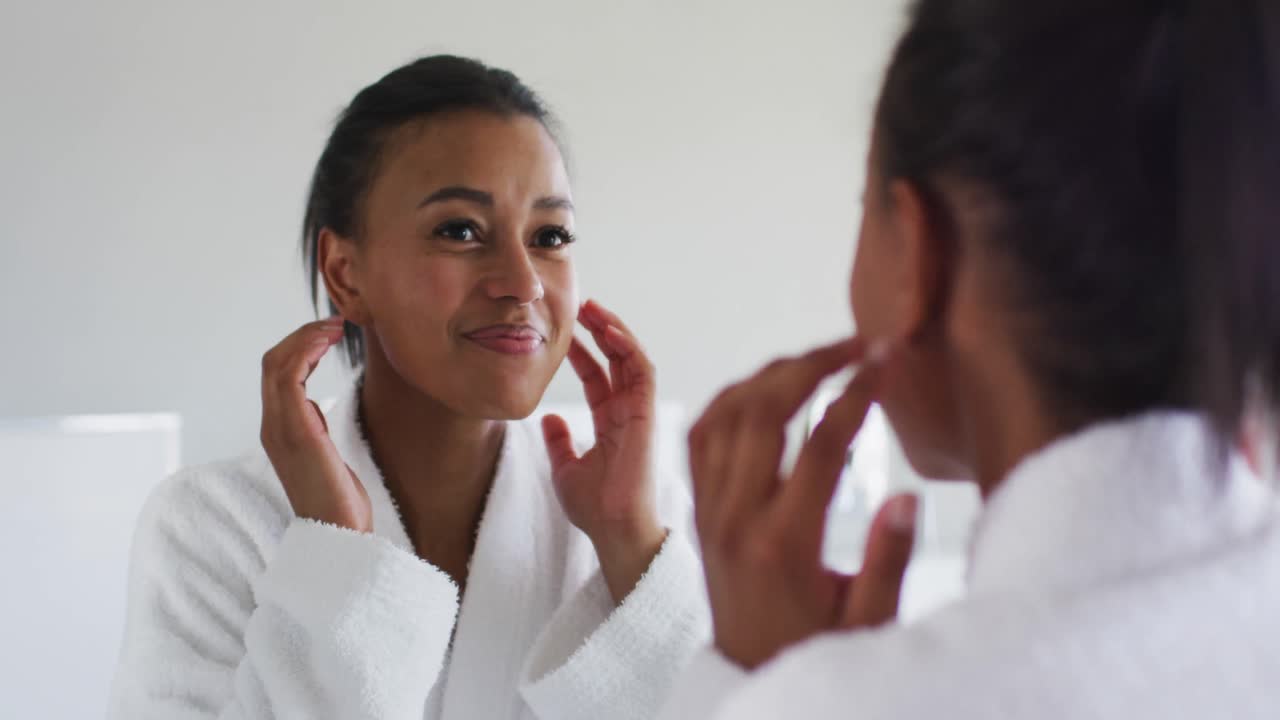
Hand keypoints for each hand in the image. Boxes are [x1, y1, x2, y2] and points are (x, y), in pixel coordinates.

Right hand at [260, 318, 371, 532]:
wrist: (340, 536)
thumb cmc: (339, 500)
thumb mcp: (326, 453)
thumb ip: (314, 428)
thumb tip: (316, 405)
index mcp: (279, 429)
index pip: (277, 374)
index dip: (300, 346)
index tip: (331, 332)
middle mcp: (272, 426)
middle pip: (273, 362)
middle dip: (303, 334)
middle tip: (337, 322)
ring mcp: (280, 429)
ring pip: (277, 364)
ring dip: (306, 337)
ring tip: (335, 327)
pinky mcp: (296, 432)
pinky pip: (288, 378)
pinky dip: (306, 351)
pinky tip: (329, 343)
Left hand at [542, 300, 665, 601]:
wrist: (613, 530)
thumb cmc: (595, 508)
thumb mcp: (565, 469)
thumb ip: (559, 442)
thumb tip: (548, 419)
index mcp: (611, 424)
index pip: (598, 378)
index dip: (583, 354)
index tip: (564, 334)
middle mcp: (628, 413)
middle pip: (617, 361)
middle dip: (600, 332)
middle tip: (580, 306)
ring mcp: (640, 412)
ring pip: (632, 359)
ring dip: (615, 331)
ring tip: (593, 309)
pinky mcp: (648, 414)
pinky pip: (642, 372)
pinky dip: (629, 348)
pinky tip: (610, 331)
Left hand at [688, 338, 917, 668]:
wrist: (751, 678)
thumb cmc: (815, 650)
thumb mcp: (867, 623)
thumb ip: (888, 561)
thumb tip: (909, 498)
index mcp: (783, 543)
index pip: (820, 446)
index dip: (857, 394)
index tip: (885, 361)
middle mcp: (735, 518)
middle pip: (763, 412)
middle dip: (812, 365)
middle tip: (856, 346)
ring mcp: (709, 510)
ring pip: (725, 415)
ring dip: (770, 374)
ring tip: (819, 358)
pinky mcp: (698, 509)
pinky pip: (700, 436)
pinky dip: (729, 398)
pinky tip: (764, 385)